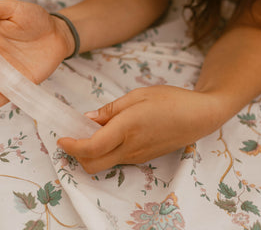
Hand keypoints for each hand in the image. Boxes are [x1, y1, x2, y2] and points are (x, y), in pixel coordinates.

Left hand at [57, 85, 221, 173]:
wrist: (199, 117)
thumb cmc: (170, 100)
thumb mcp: (137, 95)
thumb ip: (110, 110)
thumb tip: (88, 119)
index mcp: (127, 128)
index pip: (91, 147)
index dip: (72, 146)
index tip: (61, 138)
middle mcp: (130, 148)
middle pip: (93, 165)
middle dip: (77, 155)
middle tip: (74, 135)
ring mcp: (137, 156)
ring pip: (104, 163)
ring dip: (91, 152)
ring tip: (93, 129)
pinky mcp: (142, 158)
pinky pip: (116, 159)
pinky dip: (105, 151)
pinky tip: (110, 133)